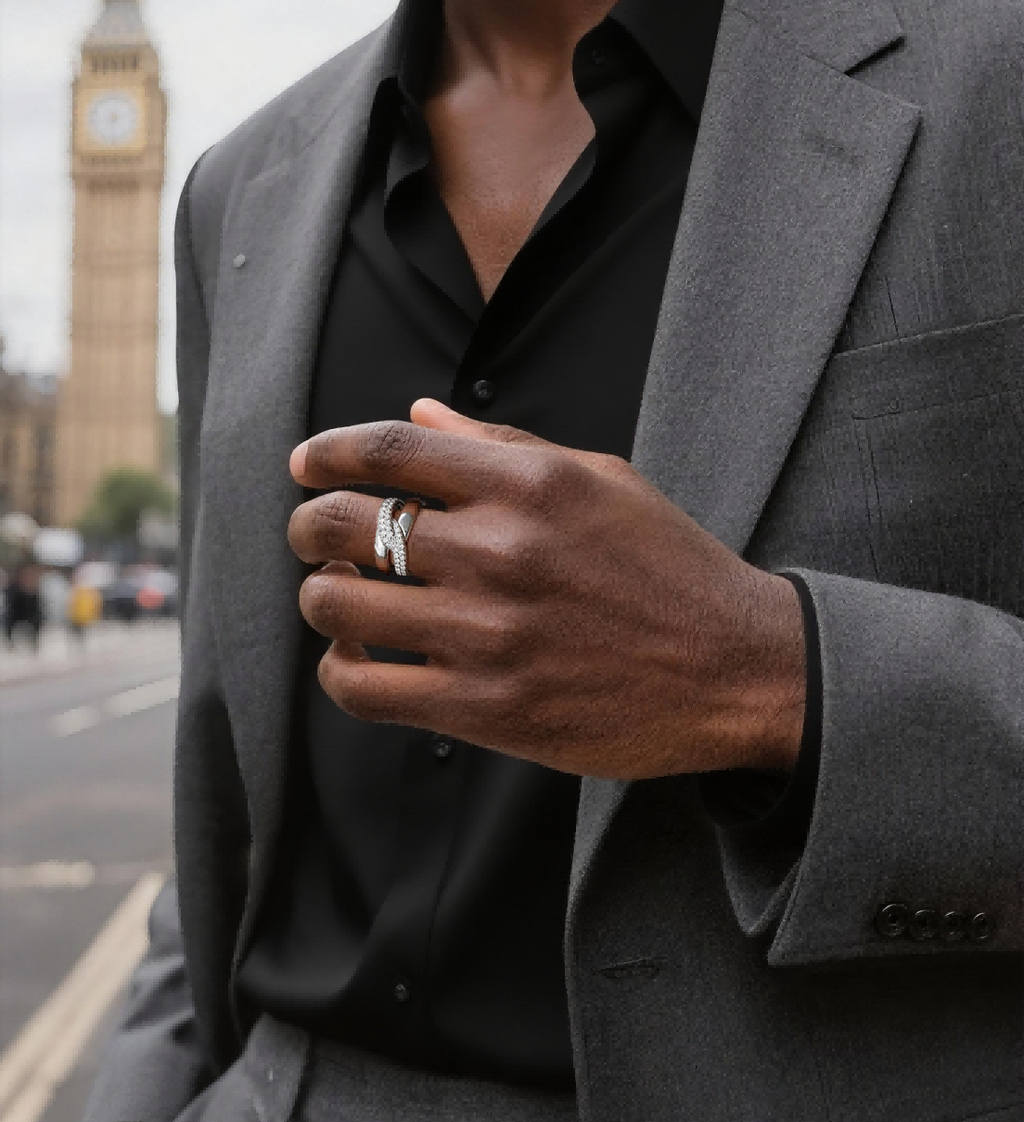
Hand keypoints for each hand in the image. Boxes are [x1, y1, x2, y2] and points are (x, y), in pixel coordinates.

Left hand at [288, 400, 805, 779]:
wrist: (736, 668)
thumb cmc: (668, 567)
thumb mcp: (601, 479)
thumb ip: (502, 443)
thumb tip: (421, 412)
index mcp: (529, 483)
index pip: (388, 449)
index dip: (326, 452)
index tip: (304, 464)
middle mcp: (502, 551)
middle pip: (344, 524)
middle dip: (307, 526)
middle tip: (312, 535)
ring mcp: (490, 634)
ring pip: (340, 607)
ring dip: (320, 597)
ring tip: (338, 595)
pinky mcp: (488, 709)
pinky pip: (366, 690)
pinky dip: (341, 671)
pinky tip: (358, 659)